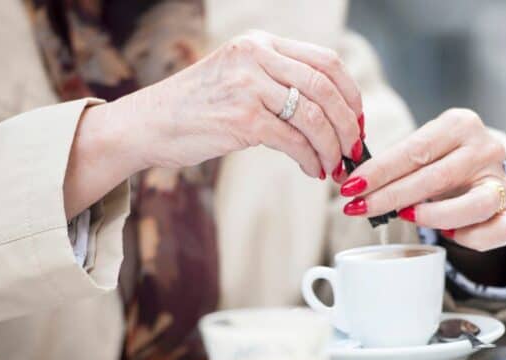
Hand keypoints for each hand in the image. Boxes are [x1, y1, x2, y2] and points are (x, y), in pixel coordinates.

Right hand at [125, 30, 363, 176]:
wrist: (148, 124)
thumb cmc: (195, 107)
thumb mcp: (237, 76)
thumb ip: (276, 81)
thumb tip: (327, 111)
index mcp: (260, 44)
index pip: (326, 61)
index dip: (350, 93)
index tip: (356, 119)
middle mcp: (256, 57)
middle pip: (326, 88)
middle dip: (348, 124)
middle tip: (353, 148)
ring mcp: (249, 86)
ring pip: (314, 117)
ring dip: (332, 147)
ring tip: (333, 165)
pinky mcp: (242, 118)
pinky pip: (294, 141)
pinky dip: (310, 160)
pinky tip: (311, 170)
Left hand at [338, 109, 505, 250]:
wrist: (483, 169)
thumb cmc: (440, 160)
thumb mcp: (419, 150)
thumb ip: (391, 163)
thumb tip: (346, 181)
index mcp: (460, 124)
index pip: (414, 150)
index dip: (379, 171)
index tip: (350, 187)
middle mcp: (486, 148)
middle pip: (435, 177)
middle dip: (390, 196)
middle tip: (359, 208)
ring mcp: (501, 180)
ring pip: (473, 205)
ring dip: (432, 216)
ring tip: (404, 217)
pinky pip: (496, 231)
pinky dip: (469, 237)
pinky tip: (446, 234)